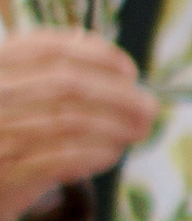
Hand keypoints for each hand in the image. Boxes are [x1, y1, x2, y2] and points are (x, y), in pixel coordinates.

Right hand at [0, 26, 156, 220]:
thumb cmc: (5, 133)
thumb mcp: (16, 92)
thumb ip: (51, 73)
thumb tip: (118, 70)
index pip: (50, 48)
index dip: (97, 56)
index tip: (129, 70)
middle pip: (69, 84)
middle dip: (118, 95)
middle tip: (148, 107)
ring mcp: (0, 133)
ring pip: (71, 122)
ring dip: (116, 126)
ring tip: (138, 131)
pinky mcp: (10, 172)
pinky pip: (65, 157)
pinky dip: (96, 153)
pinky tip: (112, 153)